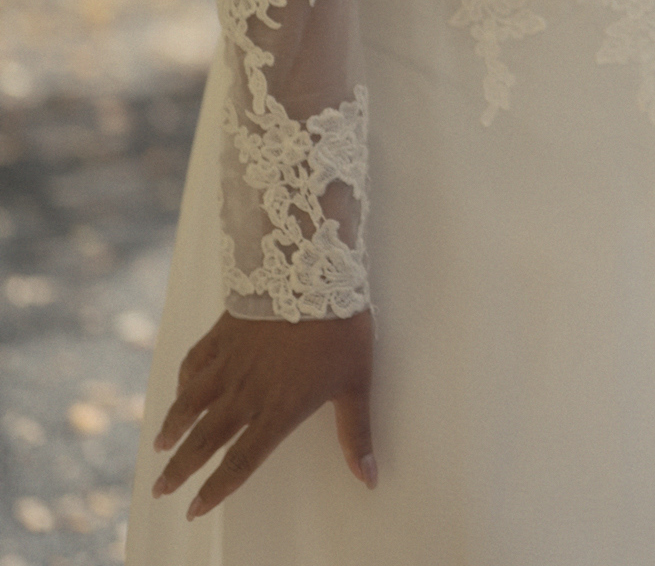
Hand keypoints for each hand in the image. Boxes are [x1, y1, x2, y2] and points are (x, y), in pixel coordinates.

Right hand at [152, 308, 374, 518]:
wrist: (316, 272)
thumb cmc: (342, 329)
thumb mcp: (357, 383)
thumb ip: (356, 433)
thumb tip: (370, 479)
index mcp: (278, 410)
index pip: (241, 462)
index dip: (216, 489)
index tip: (195, 509)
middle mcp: (247, 393)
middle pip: (205, 440)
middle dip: (180, 468)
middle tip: (159, 489)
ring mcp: (231, 362)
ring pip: (191, 404)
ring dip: (172, 428)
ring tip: (158, 448)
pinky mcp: (223, 332)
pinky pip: (194, 361)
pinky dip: (182, 379)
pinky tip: (178, 389)